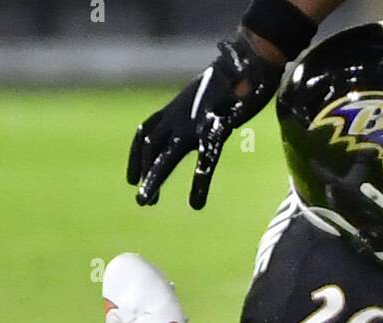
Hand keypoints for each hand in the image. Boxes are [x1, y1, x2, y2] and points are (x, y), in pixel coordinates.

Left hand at [126, 34, 283, 208]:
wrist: (251, 58)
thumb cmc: (236, 74)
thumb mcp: (212, 92)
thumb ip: (204, 107)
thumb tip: (210, 113)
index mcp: (178, 107)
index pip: (147, 131)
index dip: (136, 155)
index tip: (131, 178)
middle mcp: (181, 115)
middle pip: (152, 146)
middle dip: (144, 171)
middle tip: (140, 200)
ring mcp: (196, 121)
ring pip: (168, 155)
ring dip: (155, 178)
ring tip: (147, 202)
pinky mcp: (216, 127)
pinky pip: (205, 160)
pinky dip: (199, 183)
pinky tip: (195, 204)